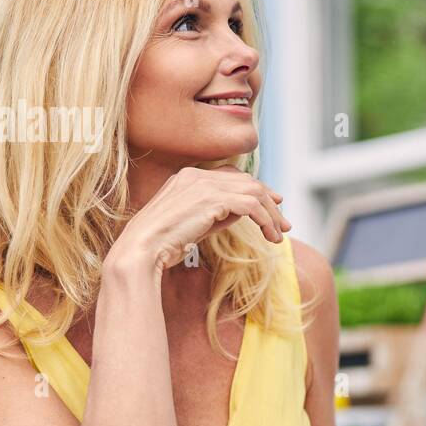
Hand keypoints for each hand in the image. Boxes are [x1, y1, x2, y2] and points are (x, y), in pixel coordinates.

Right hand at [107, 165, 291, 277]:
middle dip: (270, 203)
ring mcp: (204, 184)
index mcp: (189, 177)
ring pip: (254, 192)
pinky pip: (251, 206)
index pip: (233, 176)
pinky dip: (266, 221)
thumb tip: (245, 212)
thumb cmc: (163, 243)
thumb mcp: (195, 223)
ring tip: (279, 235)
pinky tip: (270, 237)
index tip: (274, 204)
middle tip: (284, 225)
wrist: (142, 249)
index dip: (257, 189)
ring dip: (271, 214)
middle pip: (247, 182)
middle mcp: (197, 175)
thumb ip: (218, 213)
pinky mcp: (212, 199)